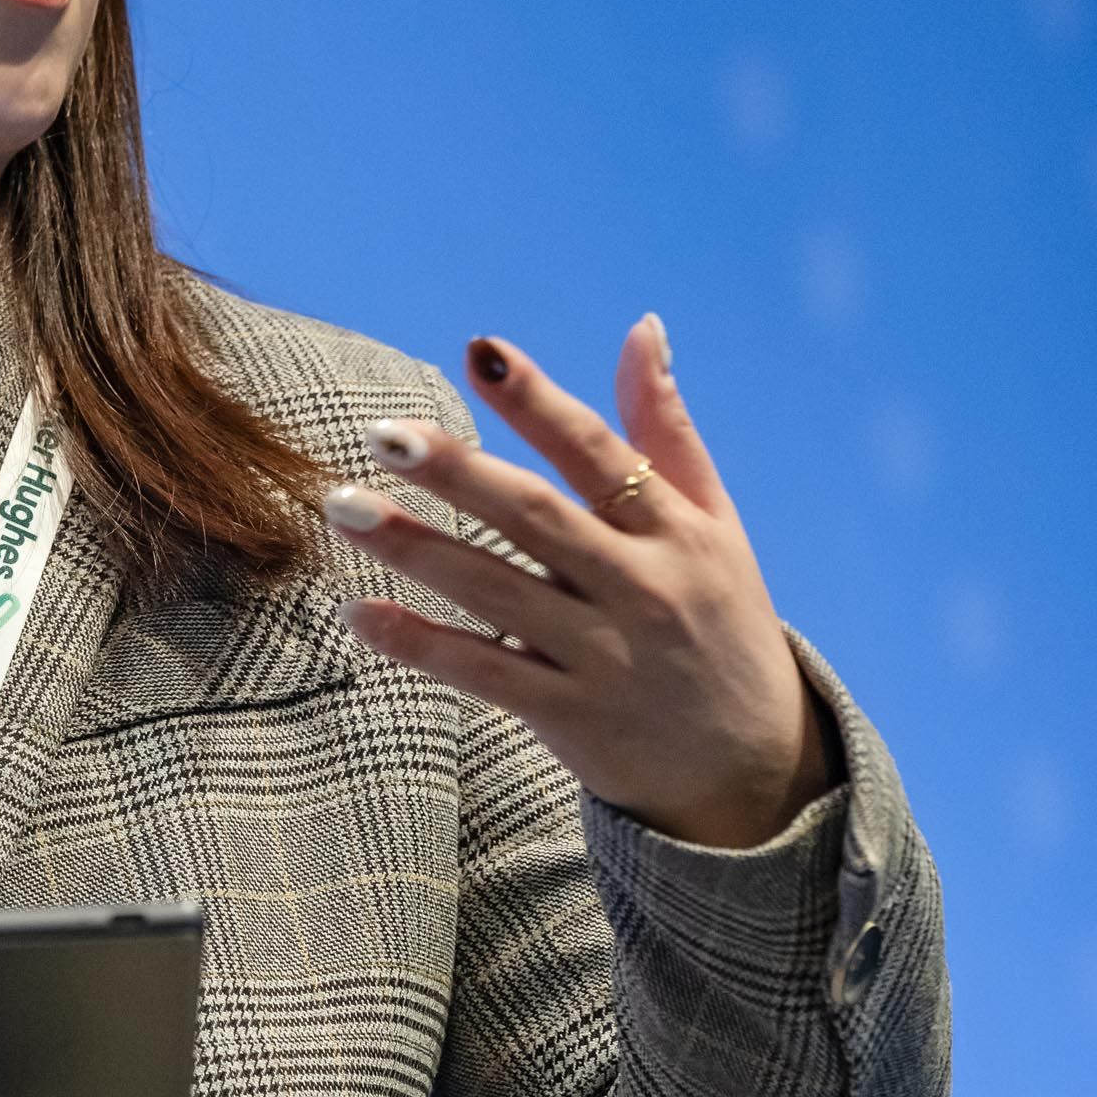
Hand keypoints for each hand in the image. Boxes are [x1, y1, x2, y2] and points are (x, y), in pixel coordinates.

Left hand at [325, 317, 834, 850]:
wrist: (754, 770)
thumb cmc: (724, 622)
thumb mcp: (716, 524)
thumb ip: (666, 428)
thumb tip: (642, 326)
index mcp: (675, 531)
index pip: (599, 453)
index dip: (538, 401)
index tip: (480, 350)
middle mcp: (641, 588)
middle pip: (537, 519)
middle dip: (458, 473)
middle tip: (382, 434)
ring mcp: (604, 657)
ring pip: (496, 593)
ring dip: (416, 548)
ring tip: (342, 505)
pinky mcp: (571, 718)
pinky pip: (485, 674)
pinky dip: (422, 645)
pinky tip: (361, 614)